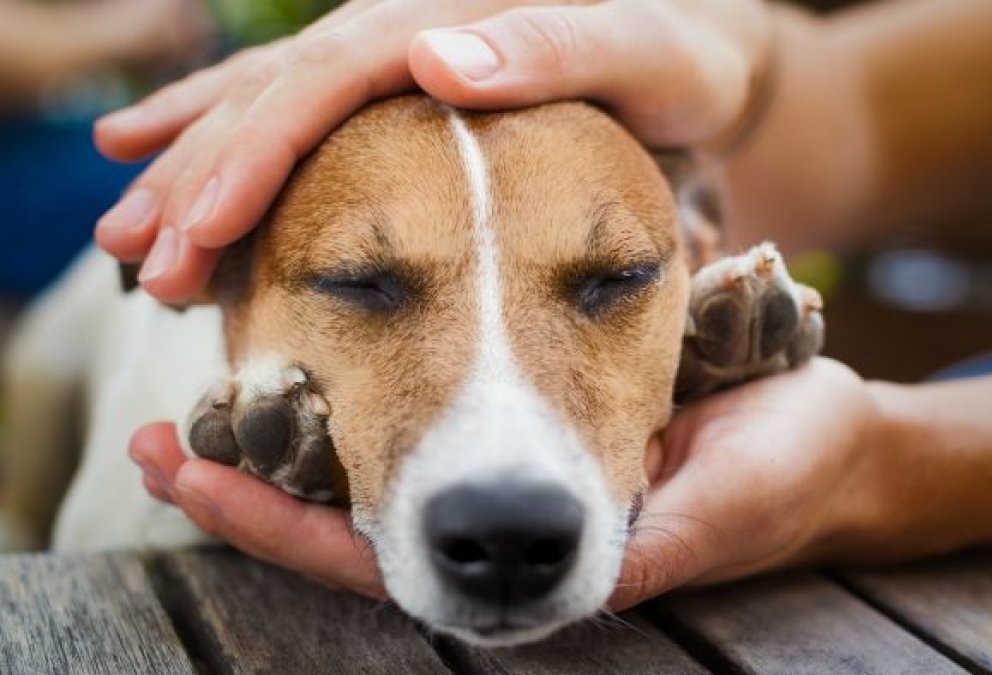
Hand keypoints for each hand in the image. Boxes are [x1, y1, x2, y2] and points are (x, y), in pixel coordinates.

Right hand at [93, 0, 772, 301]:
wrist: (702, 57)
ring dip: (196, 173)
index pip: (324, 82)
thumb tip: (437, 57)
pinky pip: (306, 126)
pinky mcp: (408, 100)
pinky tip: (190, 189)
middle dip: (199, 179)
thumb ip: (553, 46)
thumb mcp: (643, 50)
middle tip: (138, 258)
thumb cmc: (682, 59)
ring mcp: (400, 63)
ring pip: (271, 111)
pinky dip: (241, 158)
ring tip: (129, 234)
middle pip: (276, 98)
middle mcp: (407, 33)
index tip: (200, 230)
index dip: (253, 154)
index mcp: (446, 17)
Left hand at [129, 358, 891, 609]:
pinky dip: (357, 393)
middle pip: (360, 523)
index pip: (395, 563)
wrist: (825, 441)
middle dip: (259, 488)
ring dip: (289, 440)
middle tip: (160, 446)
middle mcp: (517, 522)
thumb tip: (574, 573)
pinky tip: (304, 361)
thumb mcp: (722, 504)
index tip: (201, 479)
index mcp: (550, 555)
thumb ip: (652, 538)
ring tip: (200, 405)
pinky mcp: (539, 420)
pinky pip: (428, 417)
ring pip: (382, 471)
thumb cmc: (787, 470)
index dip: (298, 529)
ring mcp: (521, 477)